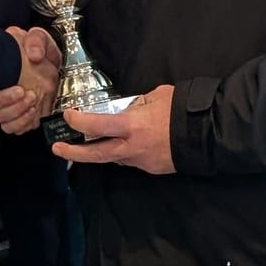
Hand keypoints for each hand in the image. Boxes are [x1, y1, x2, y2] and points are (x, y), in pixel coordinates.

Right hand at [0, 26, 60, 136]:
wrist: (50, 62)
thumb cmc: (38, 50)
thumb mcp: (38, 38)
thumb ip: (35, 41)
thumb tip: (34, 54)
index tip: (14, 88)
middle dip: (10, 104)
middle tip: (25, 93)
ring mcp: (8, 107)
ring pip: (3, 122)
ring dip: (18, 115)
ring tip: (33, 102)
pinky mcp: (20, 116)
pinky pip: (14, 129)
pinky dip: (23, 124)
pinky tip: (34, 112)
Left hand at [54, 85, 174, 173]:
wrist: (207, 135)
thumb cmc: (182, 111)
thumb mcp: (156, 97)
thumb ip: (137, 103)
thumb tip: (129, 107)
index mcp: (131, 126)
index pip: (95, 126)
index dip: (77, 122)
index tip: (68, 117)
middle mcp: (131, 147)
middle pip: (95, 154)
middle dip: (73, 153)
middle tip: (58, 149)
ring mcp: (140, 161)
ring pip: (113, 158)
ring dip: (100, 152)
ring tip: (89, 145)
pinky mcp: (151, 168)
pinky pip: (131, 160)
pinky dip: (124, 152)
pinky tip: (123, 145)